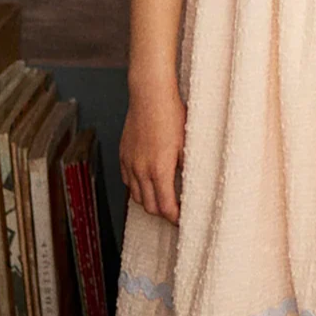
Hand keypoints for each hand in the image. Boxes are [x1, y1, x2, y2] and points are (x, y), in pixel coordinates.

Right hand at [120, 82, 185, 224]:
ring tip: (163, 200)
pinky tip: (148, 184)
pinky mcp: (124, 154)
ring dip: (149, 202)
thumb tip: (191, 184)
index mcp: (159, 170)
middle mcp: (141, 170)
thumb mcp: (188, 143)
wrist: (150, 96)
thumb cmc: (173, 116)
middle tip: (176, 213)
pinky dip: (138, 188)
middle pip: (149, 206)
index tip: (183, 219)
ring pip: (136, 195)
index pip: (165, 206)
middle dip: (162, 213)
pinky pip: (128, 180)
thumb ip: (187, 167)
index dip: (174, 217)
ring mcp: (130, 163)